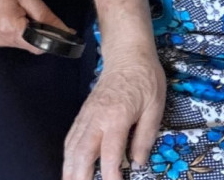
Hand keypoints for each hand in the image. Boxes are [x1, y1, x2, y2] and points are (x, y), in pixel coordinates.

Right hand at [0, 0, 67, 52]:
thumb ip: (45, 16)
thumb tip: (63, 31)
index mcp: (12, 30)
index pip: (42, 46)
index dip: (56, 39)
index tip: (67, 30)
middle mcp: (3, 40)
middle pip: (34, 46)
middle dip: (46, 34)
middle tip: (45, 12)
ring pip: (26, 42)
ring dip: (35, 31)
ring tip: (30, 9)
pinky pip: (17, 38)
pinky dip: (25, 30)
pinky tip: (22, 13)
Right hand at [63, 47, 165, 179]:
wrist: (128, 55)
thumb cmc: (146, 79)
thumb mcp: (155, 106)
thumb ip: (146, 136)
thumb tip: (139, 162)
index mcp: (117, 117)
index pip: (109, 154)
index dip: (110, 175)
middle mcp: (96, 118)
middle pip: (82, 153)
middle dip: (80, 176)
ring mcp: (87, 115)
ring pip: (72, 147)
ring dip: (69, 169)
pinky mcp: (83, 113)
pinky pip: (71, 138)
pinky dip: (68, 155)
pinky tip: (70, 166)